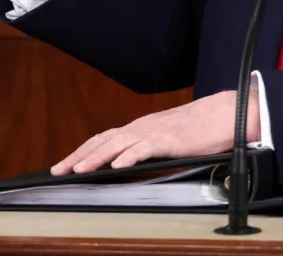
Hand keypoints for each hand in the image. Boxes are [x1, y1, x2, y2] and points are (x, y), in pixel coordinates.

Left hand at [51, 88, 261, 174]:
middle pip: (103, 140)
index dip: (83, 150)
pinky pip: (144, 147)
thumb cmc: (200, 129)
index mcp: (140, 128)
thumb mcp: (167, 140)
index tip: (67, 163)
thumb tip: (132, 163)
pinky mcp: (169, 138)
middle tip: (58, 169)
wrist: (224, 114)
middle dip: (78, 155)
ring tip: (78, 170)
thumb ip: (149, 149)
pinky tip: (117, 165)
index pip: (104, 139)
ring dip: (95, 157)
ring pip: (117, 143)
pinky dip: (128, 156)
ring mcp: (154, 131)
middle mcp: (141, 127)